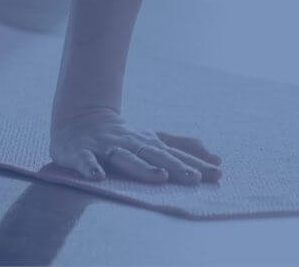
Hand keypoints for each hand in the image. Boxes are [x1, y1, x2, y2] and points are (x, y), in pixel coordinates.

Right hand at [50, 104, 222, 185]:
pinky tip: (98, 177)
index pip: (175, 155)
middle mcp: (130, 144)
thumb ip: (183, 148)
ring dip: (142, 167)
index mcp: (148, 143)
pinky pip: (85, 160)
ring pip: (125, 157)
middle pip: (155, 155)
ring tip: (160, 177)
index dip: (195, 164)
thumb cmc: (124, 137)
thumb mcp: (154, 141)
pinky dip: (90, 167)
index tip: (218, 173)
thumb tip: (217, 159)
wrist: (80, 120)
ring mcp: (106, 147)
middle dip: (176, 166)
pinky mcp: (81, 152)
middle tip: (195, 179)